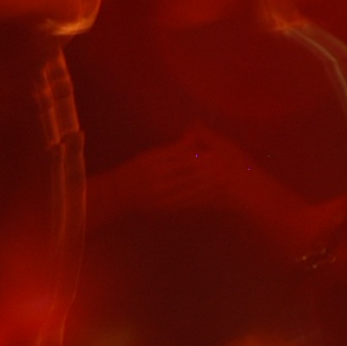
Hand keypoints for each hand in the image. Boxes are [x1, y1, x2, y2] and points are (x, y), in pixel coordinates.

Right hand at [103, 137, 227, 213]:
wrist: (118, 195)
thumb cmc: (134, 170)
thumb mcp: (151, 155)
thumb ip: (174, 148)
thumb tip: (193, 137)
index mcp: (153, 164)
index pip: (182, 159)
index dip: (202, 156)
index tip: (219, 151)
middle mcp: (157, 181)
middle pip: (189, 175)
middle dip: (210, 171)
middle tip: (228, 165)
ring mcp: (161, 197)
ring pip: (190, 191)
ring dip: (209, 186)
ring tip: (225, 179)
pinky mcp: (166, 208)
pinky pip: (187, 203)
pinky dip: (201, 198)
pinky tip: (212, 195)